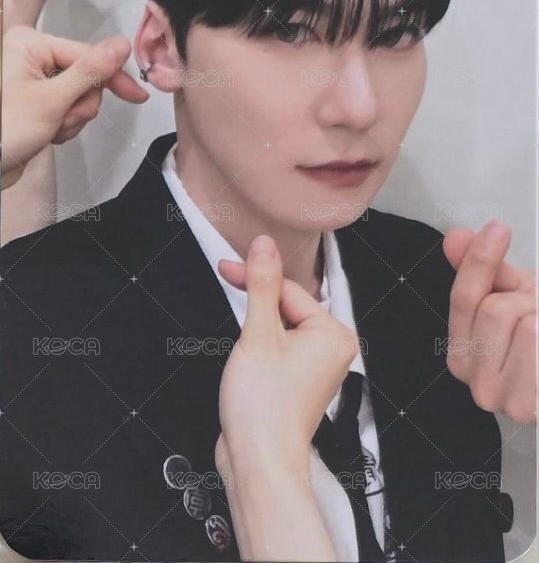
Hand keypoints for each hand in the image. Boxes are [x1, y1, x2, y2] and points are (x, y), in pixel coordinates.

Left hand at [1, 25, 148, 176]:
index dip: (113, 77)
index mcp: (31, 43)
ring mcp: (33, 79)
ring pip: (79, 96)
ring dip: (72, 118)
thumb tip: (123, 44)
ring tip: (51, 131)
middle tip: (63, 121)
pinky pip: (67, 108)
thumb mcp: (52, 100)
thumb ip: (90, 72)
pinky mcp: (35, 101)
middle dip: (81, 105)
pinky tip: (48, 135)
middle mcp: (32, 55)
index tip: (138, 97)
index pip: (88, 55)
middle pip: (86, 76)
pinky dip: (64, 125)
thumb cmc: (6, 129)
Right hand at [215, 235, 359, 468]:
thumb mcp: (258, 334)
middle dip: (255, 306)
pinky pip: (278, 348)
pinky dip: (259, 346)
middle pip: (286, 306)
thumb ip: (262, 285)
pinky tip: (246, 361)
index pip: (289, 289)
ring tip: (242, 350)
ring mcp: (315, 367)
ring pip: (279, 327)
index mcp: (334, 333)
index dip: (254, 278)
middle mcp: (331, 348)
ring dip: (255, 328)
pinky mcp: (297, 381)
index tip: (226, 267)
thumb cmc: (264, 407)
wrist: (258, 462)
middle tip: (227, 299)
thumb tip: (264, 245)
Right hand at [443, 220, 536, 422]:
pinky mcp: (533, 408)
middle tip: (538, 312)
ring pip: (524, 325)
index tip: (497, 228)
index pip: (462, 298)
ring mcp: (508, 402)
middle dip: (526, 300)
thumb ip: (484, 270)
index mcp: (462, 356)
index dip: (479, 260)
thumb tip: (455, 238)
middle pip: (495, 309)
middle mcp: (477, 384)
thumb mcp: (517, 299)